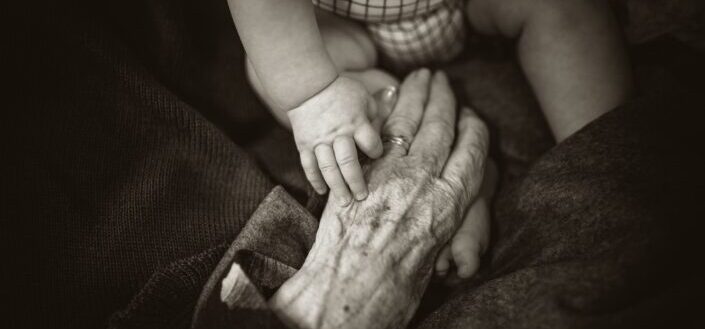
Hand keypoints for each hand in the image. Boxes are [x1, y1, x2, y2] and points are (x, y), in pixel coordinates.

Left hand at [270, 69, 489, 328]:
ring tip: (420, 77)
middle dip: (443, 98)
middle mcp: (424, 180)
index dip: (473, 128)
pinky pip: (375, 132)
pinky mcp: (360, 170)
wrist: (349, 291)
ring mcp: (389, 171)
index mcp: (451, 203)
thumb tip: (442, 206)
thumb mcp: (435, 255)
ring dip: (415, 94)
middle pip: (440, 126)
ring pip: (408, 122)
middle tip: (442, 79)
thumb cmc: (396, 287)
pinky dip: (384, 110)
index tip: (472, 116)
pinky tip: (388, 97)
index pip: (472, 150)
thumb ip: (442, 220)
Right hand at [288, 75, 383, 204]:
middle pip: (348, 162)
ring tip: (344, 202)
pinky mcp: (305, 145)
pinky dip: (315, 180)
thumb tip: (384, 132)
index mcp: (356, 123)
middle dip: (356, 182)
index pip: (371, 144)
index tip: (376, 156)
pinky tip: (322, 191)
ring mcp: (320, 141)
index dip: (376, 152)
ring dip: (337, 187)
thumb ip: (376, 116)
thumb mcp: (364, 98)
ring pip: (328, 168)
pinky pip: (309, 165)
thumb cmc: (341, 91)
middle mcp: (338, 134)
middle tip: (362, 197)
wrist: (308, 86)